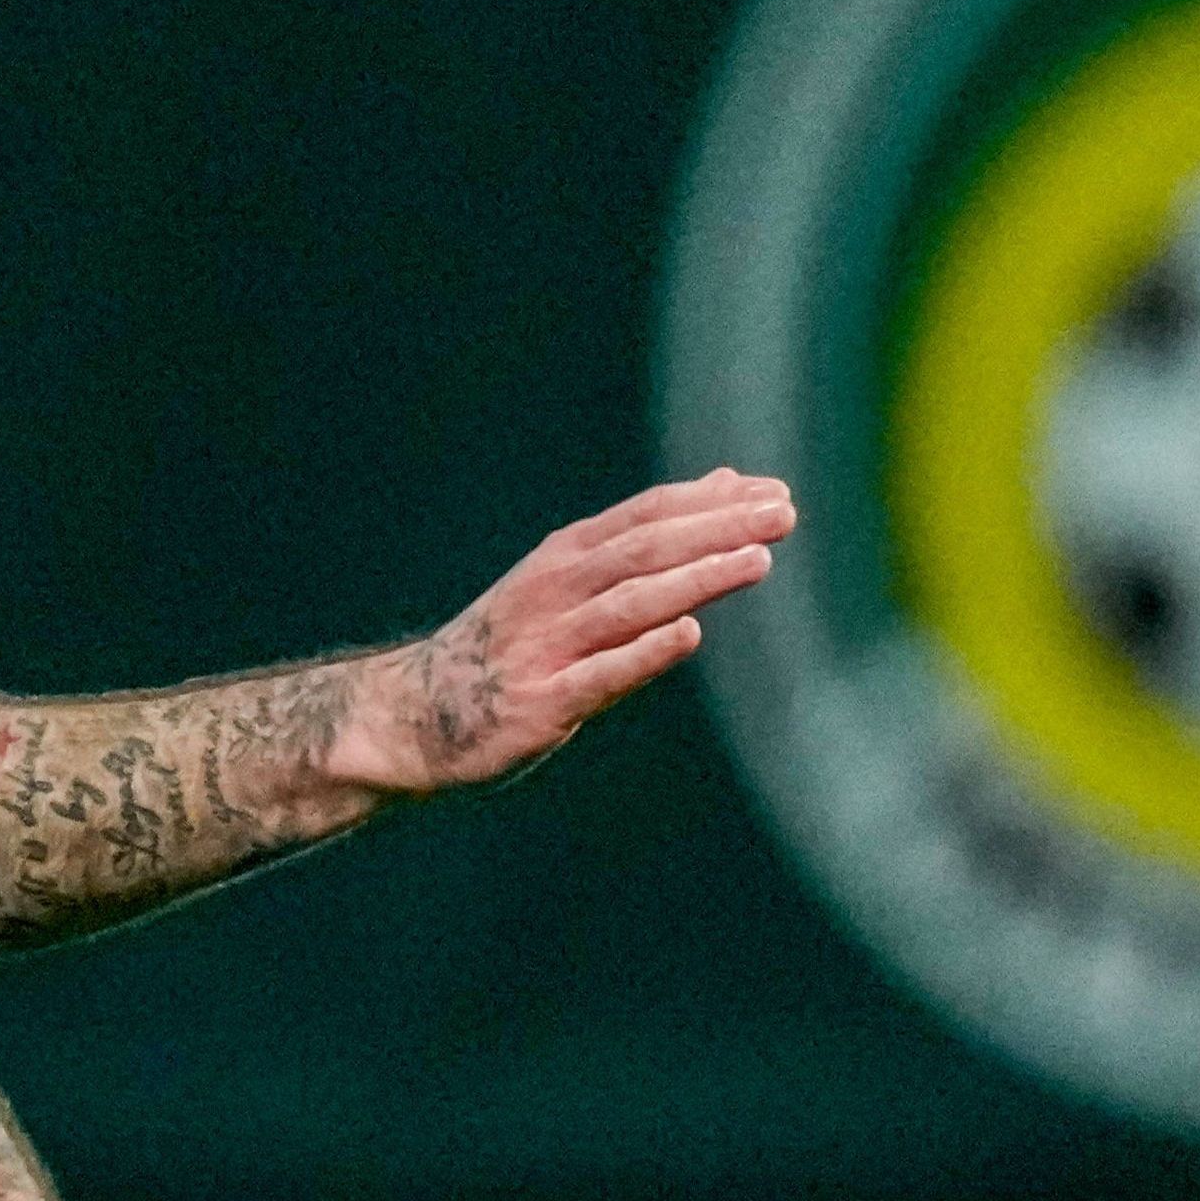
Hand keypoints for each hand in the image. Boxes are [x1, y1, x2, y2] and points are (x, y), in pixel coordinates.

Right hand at [346, 468, 797, 794]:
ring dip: (695, 578)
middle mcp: (556, 590)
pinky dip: (644, 653)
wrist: (416, 714)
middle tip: (783, 513)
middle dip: (718, 528)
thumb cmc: (513, 643)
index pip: (647, 515)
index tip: (775, 491)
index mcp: (566, 557)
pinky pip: (600, 675)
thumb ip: (647, 540)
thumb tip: (725, 487)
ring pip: (630, 603)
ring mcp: (547, 644)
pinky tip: (688, 635)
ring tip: (757, 559)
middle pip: (646, 549)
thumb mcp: (571, 579)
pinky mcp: (542, 702)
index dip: (711, 501)